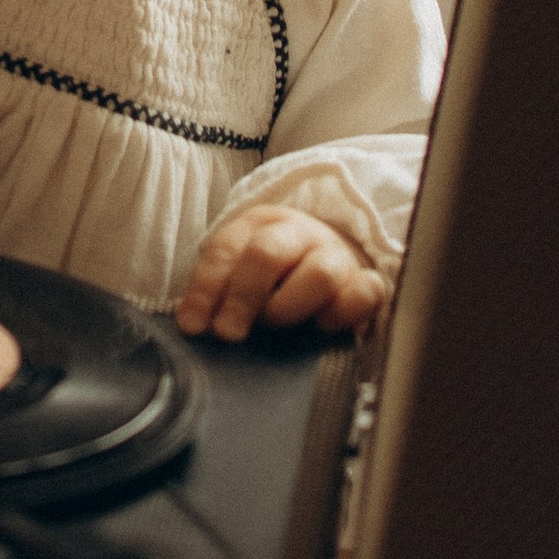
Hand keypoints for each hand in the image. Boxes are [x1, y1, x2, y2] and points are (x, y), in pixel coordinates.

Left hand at [175, 199, 385, 340]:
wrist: (328, 251)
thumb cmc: (273, 271)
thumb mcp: (239, 268)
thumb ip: (216, 292)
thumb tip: (192, 324)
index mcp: (258, 225)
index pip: (225, 251)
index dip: (204, 290)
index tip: (192, 326)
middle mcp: (297, 234)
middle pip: (268, 254)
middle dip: (242, 297)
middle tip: (228, 333)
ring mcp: (334, 256)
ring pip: (319, 274)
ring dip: (289, 306)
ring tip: (274, 324)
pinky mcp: (364, 282)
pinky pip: (366, 293)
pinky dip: (344, 312)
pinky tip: (323, 326)